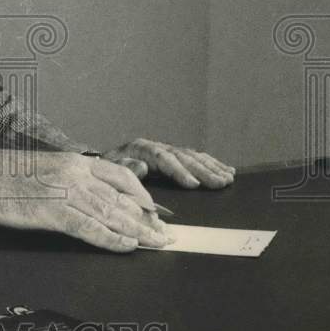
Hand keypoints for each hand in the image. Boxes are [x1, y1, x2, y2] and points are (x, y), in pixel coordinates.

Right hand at [0, 145, 174, 251]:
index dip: (143, 196)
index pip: (121, 176)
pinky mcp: (51, 211)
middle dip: (147, 219)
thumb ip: (72, 180)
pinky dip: (111, 239)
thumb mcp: (46, 169)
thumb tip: (95, 199)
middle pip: (121, 198)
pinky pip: (89, 228)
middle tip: (166, 235)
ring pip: (111, 213)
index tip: (156, 211)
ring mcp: (64, 192)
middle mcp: (75, 173)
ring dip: (138, 231)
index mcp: (75, 161)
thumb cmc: (6, 175)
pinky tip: (126, 246)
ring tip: (156, 244)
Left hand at [103, 138, 234, 188]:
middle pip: (183, 157)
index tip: (194, 184)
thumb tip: (142, 166)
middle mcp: (156, 146)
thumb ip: (126, 168)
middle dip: (204, 171)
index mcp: (141, 148)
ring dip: (212, 167)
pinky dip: (211, 164)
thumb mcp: (110, 168)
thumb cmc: (106, 169)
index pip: (164, 159)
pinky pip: (194, 158)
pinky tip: (225, 169)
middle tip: (221, 183)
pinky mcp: (171, 155)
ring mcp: (165, 150)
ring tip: (228, 178)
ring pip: (192, 156)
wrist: (101, 161)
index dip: (180, 171)